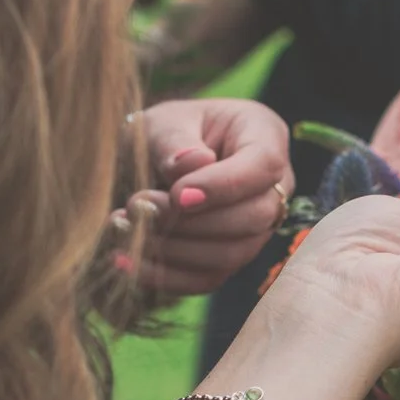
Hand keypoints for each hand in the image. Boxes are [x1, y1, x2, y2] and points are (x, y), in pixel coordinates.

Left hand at [119, 98, 294, 295]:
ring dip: (175, 249)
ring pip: (232, 254)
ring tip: (127, 228)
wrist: (156, 157)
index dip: (224, 186)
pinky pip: (208, 278)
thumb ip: (173, 140)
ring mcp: (256, 228)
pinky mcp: (230, 258)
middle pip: (254, 216)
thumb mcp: (164, 121)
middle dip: (195, 221)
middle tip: (139, 206)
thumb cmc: (167, 130)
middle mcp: (272, 187)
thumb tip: (189, 166)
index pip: (263, 165)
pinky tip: (126, 261)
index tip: (177, 195)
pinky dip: (166, 276)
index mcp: (265, 136)